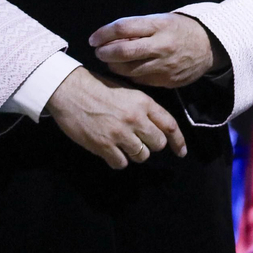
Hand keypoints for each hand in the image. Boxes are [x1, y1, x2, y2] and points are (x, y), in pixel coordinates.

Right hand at [44, 67, 185, 167]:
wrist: (71, 90)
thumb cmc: (99, 88)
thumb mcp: (128, 92)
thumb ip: (144, 109)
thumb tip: (156, 127)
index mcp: (144, 103)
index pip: (170, 126)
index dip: (178, 141)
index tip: (181, 152)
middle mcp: (136, 119)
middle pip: (157, 144)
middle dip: (151, 145)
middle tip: (139, 141)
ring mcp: (120, 133)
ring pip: (141, 155)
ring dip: (134, 153)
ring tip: (123, 144)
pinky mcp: (103, 145)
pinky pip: (121, 163)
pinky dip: (117, 160)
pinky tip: (111, 151)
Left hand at [90, 13, 220, 87]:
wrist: (209, 47)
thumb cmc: (180, 30)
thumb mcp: (162, 21)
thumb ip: (138, 29)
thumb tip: (111, 38)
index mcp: (159, 26)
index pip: (123, 28)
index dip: (104, 33)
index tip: (94, 39)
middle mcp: (161, 46)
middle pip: (123, 51)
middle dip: (105, 53)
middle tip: (98, 52)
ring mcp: (164, 66)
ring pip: (128, 70)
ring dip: (114, 66)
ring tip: (111, 62)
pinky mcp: (167, 81)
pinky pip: (140, 80)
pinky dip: (130, 75)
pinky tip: (127, 70)